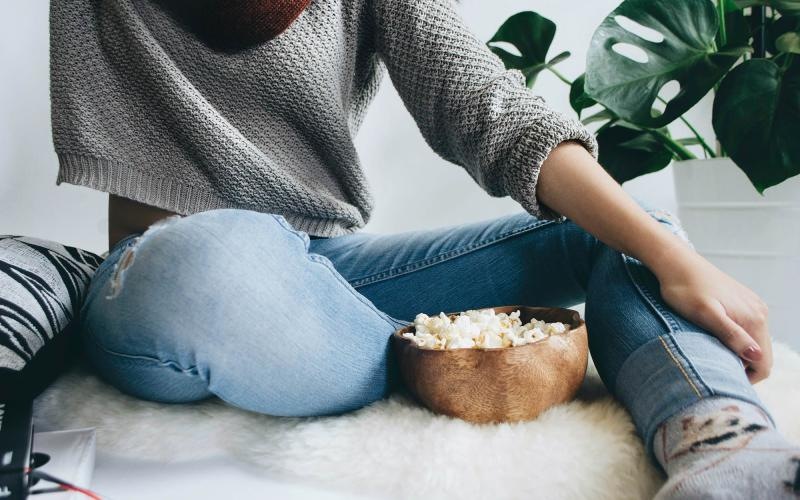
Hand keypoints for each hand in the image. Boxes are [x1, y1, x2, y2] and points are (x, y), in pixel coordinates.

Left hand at [654, 247, 771, 382]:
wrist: (675, 262)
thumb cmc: (684, 289)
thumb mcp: (705, 315)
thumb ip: (731, 335)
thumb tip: (757, 356)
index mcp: (754, 319)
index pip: (764, 363)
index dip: (745, 378)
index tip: (720, 377)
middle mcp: (759, 312)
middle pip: (761, 354)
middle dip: (741, 366)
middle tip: (712, 365)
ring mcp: (752, 305)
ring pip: (753, 342)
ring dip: (736, 352)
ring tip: (710, 350)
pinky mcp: (742, 301)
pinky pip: (745, 328)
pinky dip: (734, 338)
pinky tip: (712, 336)